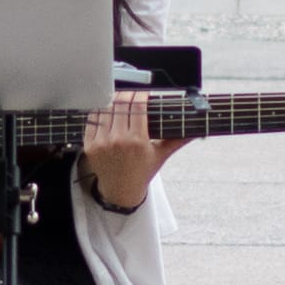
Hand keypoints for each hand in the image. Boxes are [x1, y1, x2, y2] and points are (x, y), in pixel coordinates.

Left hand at [79, 86, 167, 212]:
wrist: (121, 191)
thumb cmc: (142, 172)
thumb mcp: (161, 155)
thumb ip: (178, 139)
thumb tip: (195, 131)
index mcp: (137, 142)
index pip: (137, 106)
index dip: (141, 95)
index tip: (144, 94)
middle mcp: (118, 141)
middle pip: (121, 103)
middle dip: (128, 94)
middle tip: (133, 95)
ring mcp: (101, 143)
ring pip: (106, 109)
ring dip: (114, 101)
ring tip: (121, 101)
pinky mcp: (89, 145)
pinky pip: (93, 120)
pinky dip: (100, 112)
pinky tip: (108, 111)